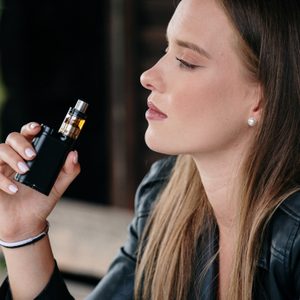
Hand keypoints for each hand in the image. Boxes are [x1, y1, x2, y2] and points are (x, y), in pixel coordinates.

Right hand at [0, 122, 79, 241]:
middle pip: (12, 137)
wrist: (26, 223)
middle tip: (33, 156)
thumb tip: (74, 154)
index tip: (38, 128)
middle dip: (22, 143)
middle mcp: (15, 158)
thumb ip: (68, 171)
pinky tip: (14, 189)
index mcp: (31, 155)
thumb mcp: (58, 186)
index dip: (31, 127)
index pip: (29, 135)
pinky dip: (2, 179)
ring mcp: (1, 168)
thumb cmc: (40, 202)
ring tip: (25, 171)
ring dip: (13, 158)